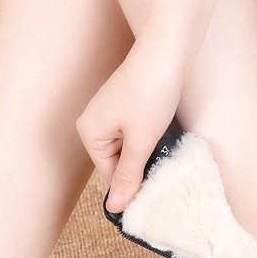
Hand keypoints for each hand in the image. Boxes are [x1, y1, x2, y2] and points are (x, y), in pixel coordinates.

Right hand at [75, 0, 249, 213]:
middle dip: (140, 160)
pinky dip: (149, 132)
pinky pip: (134, 129)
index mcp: (88, 132)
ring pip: (128, 144)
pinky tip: (163, 125)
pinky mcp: (125, 100)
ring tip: (164, 137)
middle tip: (163, 155)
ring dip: (147, 146)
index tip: (156, 177)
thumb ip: (128, 176)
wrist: (167, 49)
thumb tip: (116, 208)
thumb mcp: (141, 141)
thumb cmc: (151, 93)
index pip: (110, 172)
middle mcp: (92, 121)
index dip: (133, 178)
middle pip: (117, 159)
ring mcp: (109, 109)